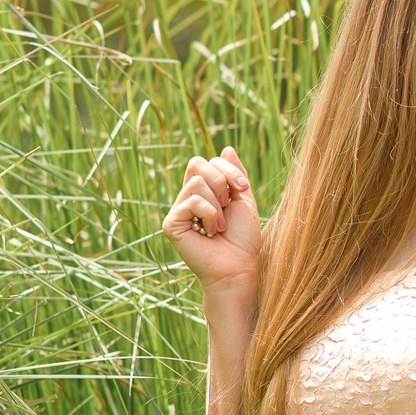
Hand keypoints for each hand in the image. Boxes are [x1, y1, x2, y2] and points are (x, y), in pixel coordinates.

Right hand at [161, 147, 259, 294]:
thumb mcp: (244, 200)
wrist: (239, 267)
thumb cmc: (243, 238)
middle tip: (228, 205)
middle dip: (222, 181)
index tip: (244, 188)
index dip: (228, 169)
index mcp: (203, 192)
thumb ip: (235, 175)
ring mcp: (177, 210)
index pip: (207, 161)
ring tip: (220, 226)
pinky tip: (210, 232)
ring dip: (218, 205)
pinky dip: (209, 214)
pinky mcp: (171, 223)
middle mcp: (187, 198)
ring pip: (196, 183)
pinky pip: (191, 201)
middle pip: (196, 164)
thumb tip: (226, 148)